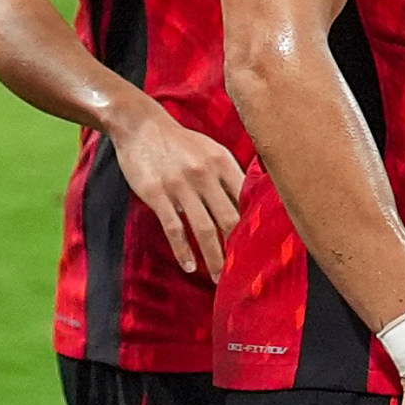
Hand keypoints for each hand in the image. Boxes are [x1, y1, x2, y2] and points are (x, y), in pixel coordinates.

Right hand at [108, 103, 244, 279]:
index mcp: (222, 162)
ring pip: (204, 229)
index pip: (247, 199)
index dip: (255, 226)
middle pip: (229, 219)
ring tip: (219, 278)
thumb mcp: (211, 151)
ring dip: (214, 257)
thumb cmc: (181, 143)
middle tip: (244, 273)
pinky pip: (174, 228)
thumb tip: (251, 205)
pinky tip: (190, 266)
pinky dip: (183, 250)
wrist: (141, 126)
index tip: (263, 249)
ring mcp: (180, 185)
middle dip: (238, 250)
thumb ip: (230, 176)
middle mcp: (205, 174)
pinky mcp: (157, 194)